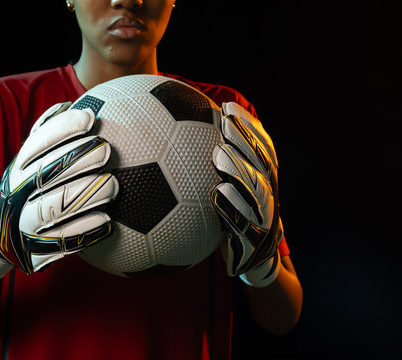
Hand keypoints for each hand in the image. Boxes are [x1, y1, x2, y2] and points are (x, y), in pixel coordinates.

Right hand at [0, 102, 118, 279]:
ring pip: (53, 208)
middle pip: (45, 173)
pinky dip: (85, 232)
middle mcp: (17, 194)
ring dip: (85, 196)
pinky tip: (107, 223)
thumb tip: (68, 103)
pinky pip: (62, 242)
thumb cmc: (25, 192)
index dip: (63, 129)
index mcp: (18, 169)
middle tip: (106, 150)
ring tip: (113, 186)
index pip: (38, 144)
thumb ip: (44, 136)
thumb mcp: (26, 164)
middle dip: (77, 160)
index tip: (91, 119)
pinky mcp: (35, 250)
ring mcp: (24, 223)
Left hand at [211, 102, 282, 286]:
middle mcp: (268, 197)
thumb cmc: (233, 225)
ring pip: (256, 190)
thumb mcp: (228, 200)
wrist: (255, 266)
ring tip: (219, 154)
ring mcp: (264, 219)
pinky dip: (231, 208)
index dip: (248, 128)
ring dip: (239, 170)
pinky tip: (216, 195)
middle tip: (224, 123)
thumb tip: (178, 150)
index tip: (227, 107)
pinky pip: (244, 223)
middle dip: (244, 141)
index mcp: (264, 183)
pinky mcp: (256, 242)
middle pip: (260, 164)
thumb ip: (213, 176)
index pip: (261, 150)